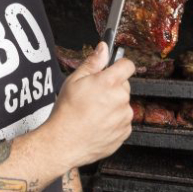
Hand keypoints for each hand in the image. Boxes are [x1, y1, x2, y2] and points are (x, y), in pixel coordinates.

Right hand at [45, 41, 134, 170]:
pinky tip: (97, 124)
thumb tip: (103, 48)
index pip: (127, 65)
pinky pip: (122, 122)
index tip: (112, 70)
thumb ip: (92, 63)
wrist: (64, 142)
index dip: (119, 66)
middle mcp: (120, 99)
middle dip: (112, 88)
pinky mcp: (124, 132)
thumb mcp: (74, 80)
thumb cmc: (66, 112)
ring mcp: (124, 117)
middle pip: (124, 86)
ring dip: (113, 106)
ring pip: (123, 105)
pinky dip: (113, 122)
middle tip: (93, 96)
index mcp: (109, 83)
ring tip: (93, 113)